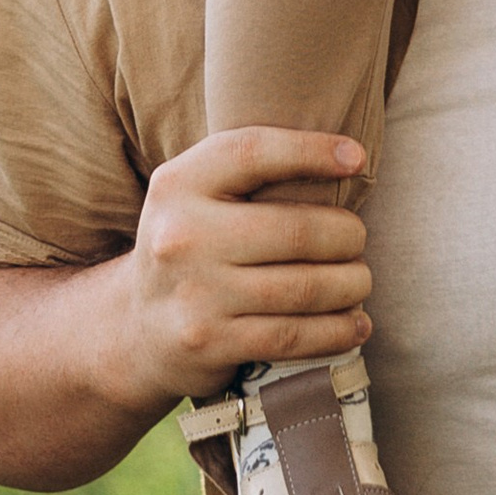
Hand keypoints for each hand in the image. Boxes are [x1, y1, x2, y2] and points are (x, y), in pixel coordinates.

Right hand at [99, 130, 374, 411]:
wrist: (135, 328)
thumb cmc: (190, 245)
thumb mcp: (195, 194)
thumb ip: (248, 169)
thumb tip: (346, 156)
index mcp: (178, 184)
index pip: (253, 152)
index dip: (312, 151)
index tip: (357, 158)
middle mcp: (181, 236)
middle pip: (295, 229)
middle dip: (347, 235)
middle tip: (357, 240)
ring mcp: (195, 294)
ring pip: (303, 288)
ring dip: (350, 284)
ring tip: (360, 279)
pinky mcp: (211, 343)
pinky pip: (293, 336)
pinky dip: (336, 330)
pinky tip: (357, 324)